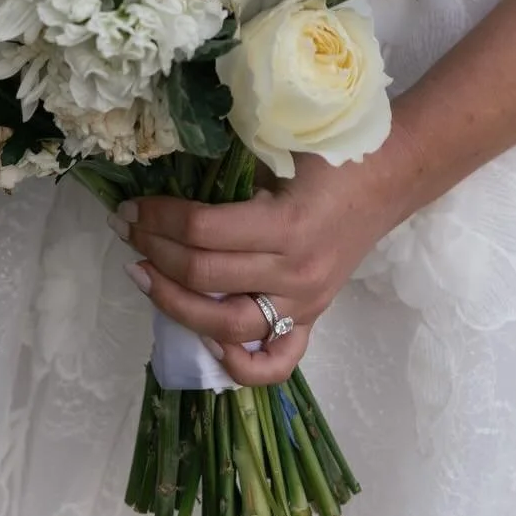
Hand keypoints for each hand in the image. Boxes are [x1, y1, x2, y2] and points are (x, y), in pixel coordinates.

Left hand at [111, 118, 421, 385]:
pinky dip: (239, 365)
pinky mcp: (311, 318)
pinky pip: (277, 362)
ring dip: (173, 304)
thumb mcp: (279, 149)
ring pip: (225, 325)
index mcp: (287, 224)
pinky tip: (207, 344)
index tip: (130, 207)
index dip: (157, 218)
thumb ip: (230, 173)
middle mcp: (294, 273)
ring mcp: (304, 303)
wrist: (389, 179)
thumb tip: (167, 184)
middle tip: (126, 231)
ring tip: (143, 276)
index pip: (203, 231)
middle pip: (204, 276)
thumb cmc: (332, 156)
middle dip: (153, 251)